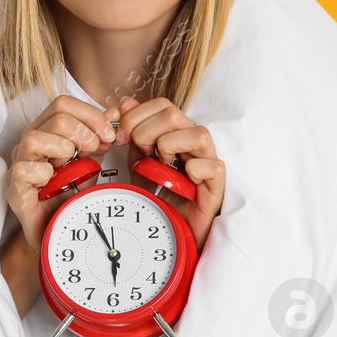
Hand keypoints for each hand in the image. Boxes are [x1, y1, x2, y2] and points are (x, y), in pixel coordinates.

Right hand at [1, 95, 121, 316]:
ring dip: (63, 149)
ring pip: (34, 137)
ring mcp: (20, 165)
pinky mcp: (15, 190)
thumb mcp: (95, 159)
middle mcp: (31, 143)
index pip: (64, 103)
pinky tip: (56, 184)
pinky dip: (46, 174)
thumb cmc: (73, 195)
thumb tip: (121, 110)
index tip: (110, 135)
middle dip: (84, 132)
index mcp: (48, 131)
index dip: (91, 115)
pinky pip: (26, 170)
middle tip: (96, 152)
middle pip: (55, 116)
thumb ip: (104, 134)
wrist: (61, 232)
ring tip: (73, 166)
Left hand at [115, 96, 224, 252]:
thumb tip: (125, 103)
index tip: (120, 137)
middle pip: (174, 114)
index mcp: (174, 133)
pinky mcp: (216, 185)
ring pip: (198, 133)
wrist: (166, 233)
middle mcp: (192, 143)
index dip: (137, 115)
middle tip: (140, 154)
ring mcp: (207, 162)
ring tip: (162, 166)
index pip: (161, 105)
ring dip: (170, 147)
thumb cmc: (156, 197)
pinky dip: (193, 170)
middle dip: (146, 131)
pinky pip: (212, 165)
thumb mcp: (136, 162)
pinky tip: (182, 180)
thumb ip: (132, 134)